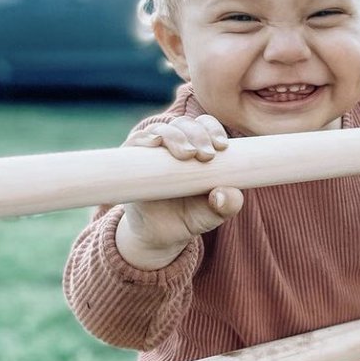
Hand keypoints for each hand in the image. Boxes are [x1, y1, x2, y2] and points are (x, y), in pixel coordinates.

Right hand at [115, 114, 243, 268]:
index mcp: (198, 149)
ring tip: (187, 154)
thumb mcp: (214, 214)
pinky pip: (135, 142)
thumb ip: (228, 205)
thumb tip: (224, 194)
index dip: (213, 130)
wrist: (159, 236)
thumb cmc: (191, 217)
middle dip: (198, 134)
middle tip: (206, 156)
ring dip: (175, 136)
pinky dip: (144, 137)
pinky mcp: (131, 162)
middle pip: (185, 124)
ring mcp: (152, 152)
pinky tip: (155, 141)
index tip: (221, 147)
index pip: (205, 126)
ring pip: (162, 129)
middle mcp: (174, 145)